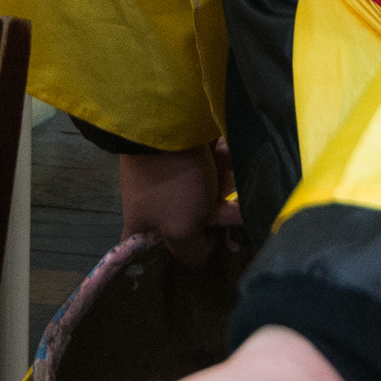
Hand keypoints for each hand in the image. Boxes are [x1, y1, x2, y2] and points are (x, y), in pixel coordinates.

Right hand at [117, 143, 231, 264]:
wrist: (171, 123)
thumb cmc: (172, 183)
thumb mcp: (180, 229)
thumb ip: (190, 252)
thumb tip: (203, 253)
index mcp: (141, 224)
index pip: (150, 251)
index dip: (172, 257)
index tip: (200, 256)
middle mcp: (156, 203)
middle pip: (189, 224)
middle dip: (213, 224)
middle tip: (234, 224)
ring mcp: (174, 178)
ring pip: (206, 198)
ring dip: (225, 196)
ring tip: (239, 191)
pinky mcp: (191, 155)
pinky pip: (213, 170)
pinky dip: (225, 168)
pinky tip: (236, 165)